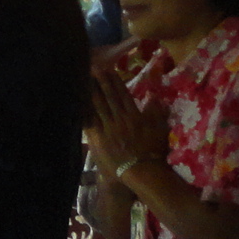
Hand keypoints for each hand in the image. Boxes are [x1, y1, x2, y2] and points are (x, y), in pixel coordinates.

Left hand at [85, 66, 166, 180]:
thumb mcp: (159, 128)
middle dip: (100, 82)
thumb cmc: (153, 151)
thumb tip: (154, 96)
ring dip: (91, 92)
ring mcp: (108, 128)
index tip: (109, 70)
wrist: (141, 170)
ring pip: (97, 107)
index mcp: (134, 115)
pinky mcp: (98, 139)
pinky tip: (78, 104)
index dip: (115, 81)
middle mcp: (119, 118)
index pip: (123, 94)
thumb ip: (156, 111)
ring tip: (85, 81)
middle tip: (93, 69)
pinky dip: (84, 112)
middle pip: (108, 97)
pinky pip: (89, 122)